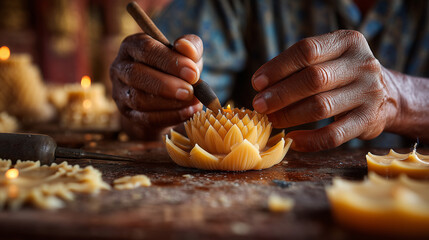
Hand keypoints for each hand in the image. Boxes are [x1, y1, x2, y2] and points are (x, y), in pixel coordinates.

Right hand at [110, 33, 203, 139]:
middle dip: (166, 84)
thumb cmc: (176, 69)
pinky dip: (170, 116)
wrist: (167, 97)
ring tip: (192, 101)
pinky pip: (146, 118)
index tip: (193, 73)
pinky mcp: (128, 114)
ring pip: (139, 99)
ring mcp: (120, 92)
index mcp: (132, 46)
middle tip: (190, 91)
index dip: (170, 61)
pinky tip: (188, 112)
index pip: (146, 49)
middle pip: (136, 74)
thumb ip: (190, 47)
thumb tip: (185, 46)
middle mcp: (120, 67)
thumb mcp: (186, 54)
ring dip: (169, 103)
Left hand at [252, 30, 399, 150]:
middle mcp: (363, 64)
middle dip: (280, 94)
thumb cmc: (342, 75)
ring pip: (321, 107)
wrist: (387, 96)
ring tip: (272, 119)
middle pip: (313, 79)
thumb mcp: (328, 59)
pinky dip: (309, 140)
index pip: (307, 50)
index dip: (278, 68)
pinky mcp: (369, 121)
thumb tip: (262, 87)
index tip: (257, 83)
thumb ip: (300, 66)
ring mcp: (369, 93)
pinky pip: (333, 135)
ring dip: (290, 116)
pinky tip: (293, 139)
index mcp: (348, 42)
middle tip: (259, 105)